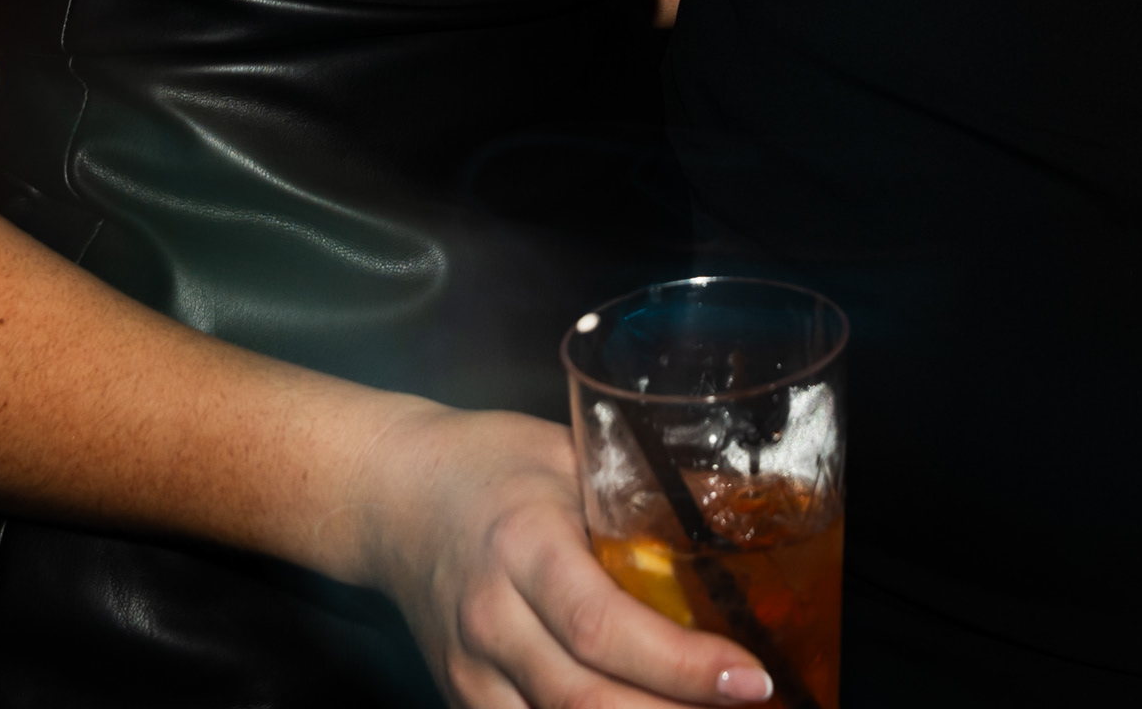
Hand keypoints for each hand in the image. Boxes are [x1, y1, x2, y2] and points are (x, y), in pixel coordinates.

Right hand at [346, 405, 771, 708]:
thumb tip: (742, 516)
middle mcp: (491, 617)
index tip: (749, 678)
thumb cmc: (490, 466)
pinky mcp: (462, 696)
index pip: (603, 626)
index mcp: (523, 545)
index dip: (681, 665)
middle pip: (585, 698)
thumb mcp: (571, 457)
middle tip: (745, 705)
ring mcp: (469, 667)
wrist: (392, 495)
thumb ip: (644, 496)